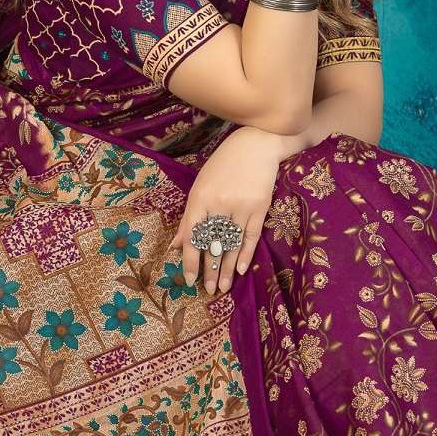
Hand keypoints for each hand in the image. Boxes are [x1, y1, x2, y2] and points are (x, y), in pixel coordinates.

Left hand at [167, 127, 283, 295]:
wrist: (256, 145)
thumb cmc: (222, 166)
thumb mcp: (200, 188)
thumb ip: (189, 219)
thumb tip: (176, 247)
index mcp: (200, 198)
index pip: (192, 236)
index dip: (190, 260)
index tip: (189, 278)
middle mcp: (219, 204)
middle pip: (212, 244)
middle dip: (208, 270)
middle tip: (206, 290)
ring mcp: (241, 206)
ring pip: (231, 244)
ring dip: (226, 268)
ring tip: (221, 287)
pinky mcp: (259, 207)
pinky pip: (250, 236)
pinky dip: (244, 254)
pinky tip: (239, 270)